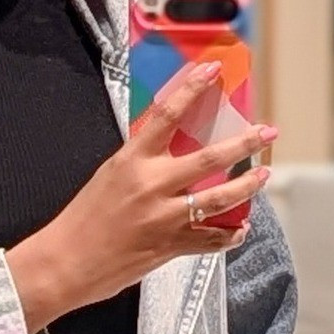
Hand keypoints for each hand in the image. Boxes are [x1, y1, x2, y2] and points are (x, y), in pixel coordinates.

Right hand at [7, 59, 275, 333]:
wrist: (66, 263)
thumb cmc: (82, 219)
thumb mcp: (109, 175)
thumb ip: (141, 161)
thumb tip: (169, 148)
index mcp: (132, 161)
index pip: (168, 114)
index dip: (193, 88)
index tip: (213, 70)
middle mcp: (152, 185)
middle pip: (210, 159)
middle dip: (245, 143)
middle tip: (267, 132)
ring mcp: (165, 218)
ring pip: (219, 200)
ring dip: (247, 187)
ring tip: (263, 176)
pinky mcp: (170, 247)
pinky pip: (211, 240)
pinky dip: (230, 234)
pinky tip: (240, 228)